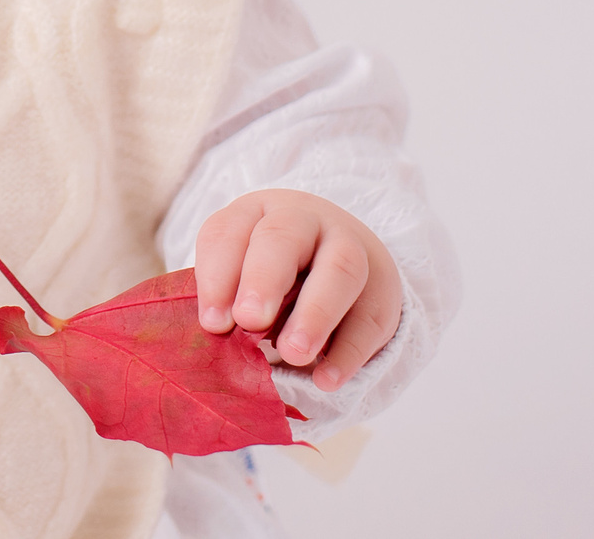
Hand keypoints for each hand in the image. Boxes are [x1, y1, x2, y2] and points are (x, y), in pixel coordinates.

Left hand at [194, 189, 402, 392]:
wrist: (342, 263)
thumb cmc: (273, 275)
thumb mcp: (243, 275)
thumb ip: (230, 300)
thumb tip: (220, 336)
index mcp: (256, 214)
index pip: (230, 232)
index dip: (218, 276)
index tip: (213, 323)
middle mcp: (304, 221)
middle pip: (284, 235)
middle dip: (264, 278)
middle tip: (249, 320)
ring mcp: (350, 249)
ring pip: (340, 268)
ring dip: (315, 313)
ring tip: (293, 353)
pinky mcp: (381, 291)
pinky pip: (369, 318)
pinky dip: (347, 352)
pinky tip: (326, 379)